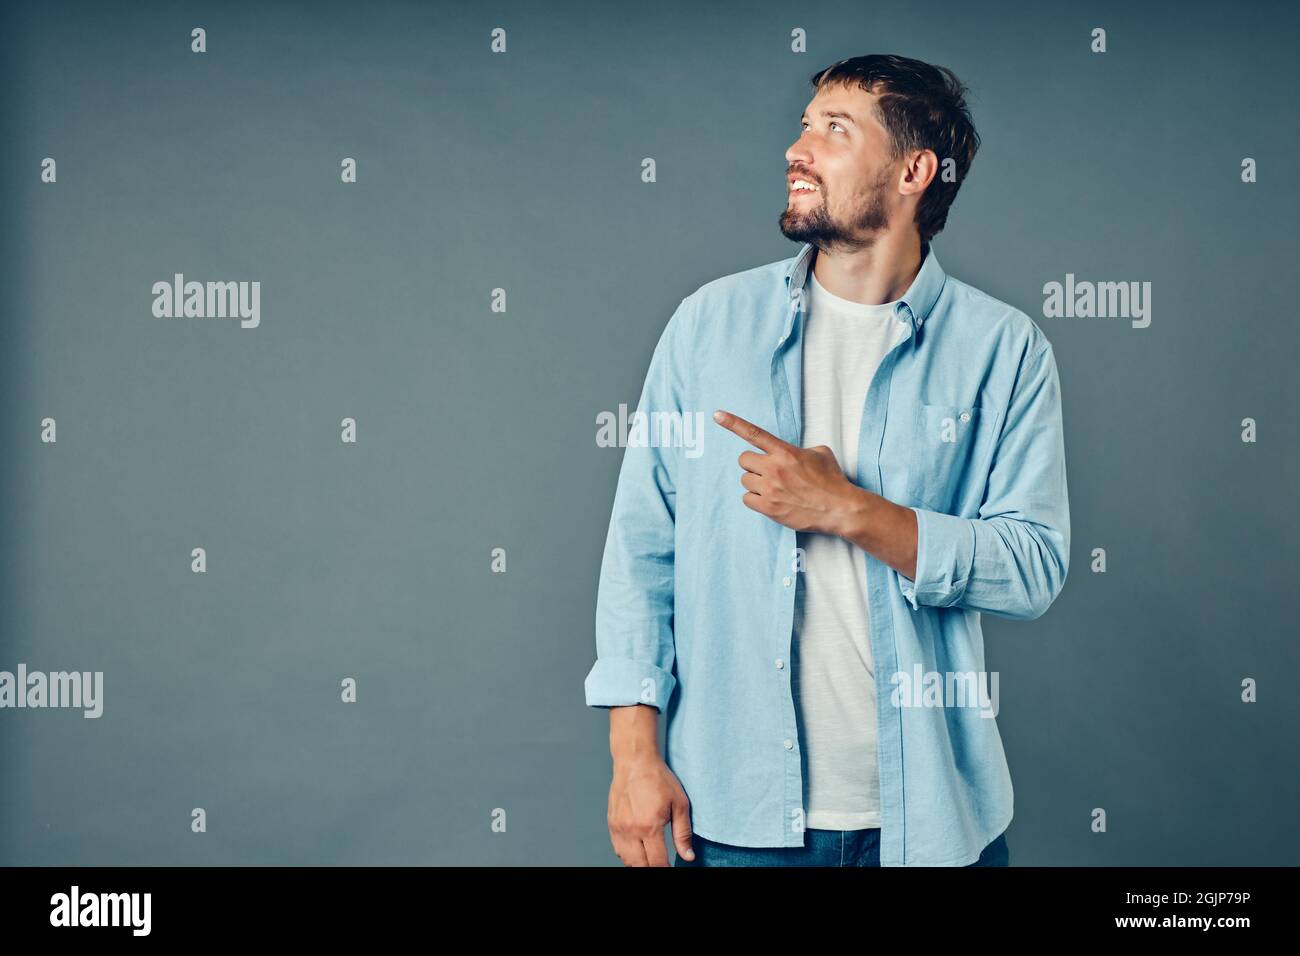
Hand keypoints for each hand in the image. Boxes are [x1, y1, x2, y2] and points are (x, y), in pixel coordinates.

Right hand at [607, 753, 694, 865]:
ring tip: (651, 859)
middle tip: (662, 864)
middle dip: (652, 868)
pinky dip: (628, 855)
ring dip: (639, 864)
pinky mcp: (612, 823)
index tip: (671, 868)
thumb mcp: (679, 804)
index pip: (657, 862)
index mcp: (649, 826)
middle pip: (640, 865)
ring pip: (626, 860)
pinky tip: (638, 851)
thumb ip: (683, 833)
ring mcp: (618, 827)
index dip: (665, 869)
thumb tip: (688, 856)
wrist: (635, 761)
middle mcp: (630, 830)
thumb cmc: (658, 779)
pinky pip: (618, 849)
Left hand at [712, 408, 859, 534]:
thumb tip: (789, 453)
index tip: (717, 415)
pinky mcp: (769, 508)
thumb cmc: (831, 480)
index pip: (754, 433)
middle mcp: (774, 468)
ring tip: (773, 487)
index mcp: (785, 452)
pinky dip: (755, 499)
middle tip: (768, 471)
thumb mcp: (820, 452)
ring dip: (755, 482)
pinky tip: (770, 499)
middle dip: (754, 464)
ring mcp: (770, 489)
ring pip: (745, 480)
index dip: (733, 423)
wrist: (839, 508)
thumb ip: (798, 449)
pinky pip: (747, 499)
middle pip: (744, 460)